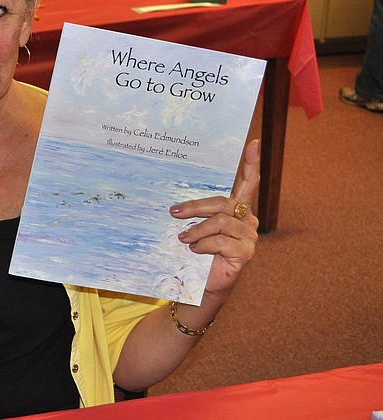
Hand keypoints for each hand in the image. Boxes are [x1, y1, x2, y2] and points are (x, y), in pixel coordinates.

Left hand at [169, 139, 259, 298]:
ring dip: (196, 230)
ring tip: (183, 239)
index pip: (247, 182)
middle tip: (173, 212)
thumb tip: (174, 204)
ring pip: (220, 221)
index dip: (252, 163)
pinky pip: (221, 241)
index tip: (255, 143)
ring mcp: (249, 236)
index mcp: (237, 209)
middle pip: (222, 202)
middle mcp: (247, 219)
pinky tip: (195, 251)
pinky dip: (203, 244)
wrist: (201, 285)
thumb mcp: (194, 228)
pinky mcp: (246, 252)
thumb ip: (194, 213)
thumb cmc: (196, 253)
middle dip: (195, 207)